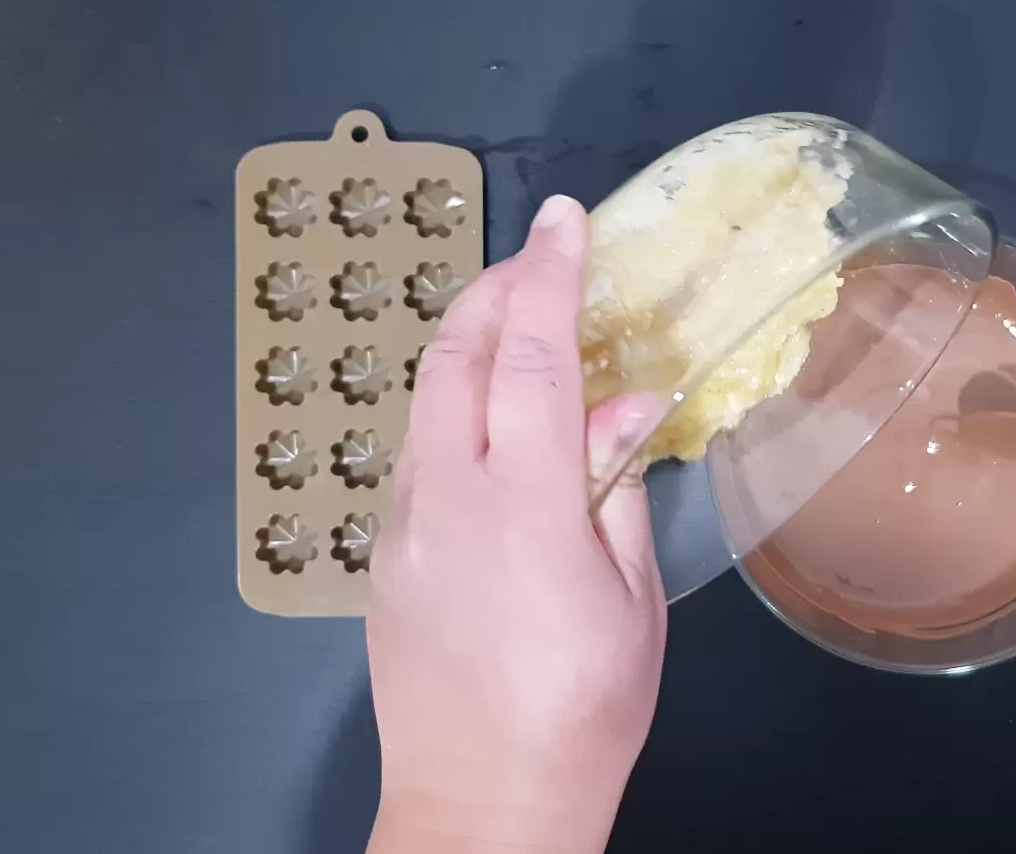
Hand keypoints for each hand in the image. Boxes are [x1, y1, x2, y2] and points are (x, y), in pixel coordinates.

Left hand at [366, 196, 666, 852]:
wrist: (480, 803)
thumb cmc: (580, 712)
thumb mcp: (630, 599)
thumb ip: (616, 489)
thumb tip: (625, 409)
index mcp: (522, 505)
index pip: (534, 357)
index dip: (551, 276)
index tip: (565, 220)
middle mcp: (446, 497)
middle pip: (456, 356)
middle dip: (497, 290)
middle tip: (543, 258)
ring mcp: (403, 525)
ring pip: (427, 400)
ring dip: (473, 347)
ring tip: (527, 334)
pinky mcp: (385, 555)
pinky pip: (418, 452)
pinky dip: (458, 410)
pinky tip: (500, 427)